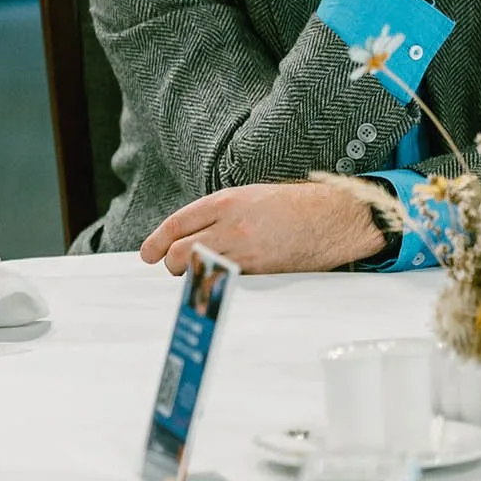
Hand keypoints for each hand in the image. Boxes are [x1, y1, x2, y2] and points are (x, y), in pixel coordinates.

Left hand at [139, 181, 384, 275]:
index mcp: (225, 202)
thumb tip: (187, 235)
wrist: (332, 218)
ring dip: (192, 275)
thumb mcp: (247, 197)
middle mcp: (230, 226)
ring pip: (200, 269)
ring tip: (196, 273)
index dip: (156, 241)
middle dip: (171, 262)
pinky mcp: (261, 271)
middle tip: (173, 265)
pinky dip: (217, 282)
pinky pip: (227, 280)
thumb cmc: (290, 206)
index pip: (176, 224)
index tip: (148, 254)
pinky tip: (220, 281)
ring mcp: (245, 251)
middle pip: (181, 250)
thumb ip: (215, 213)